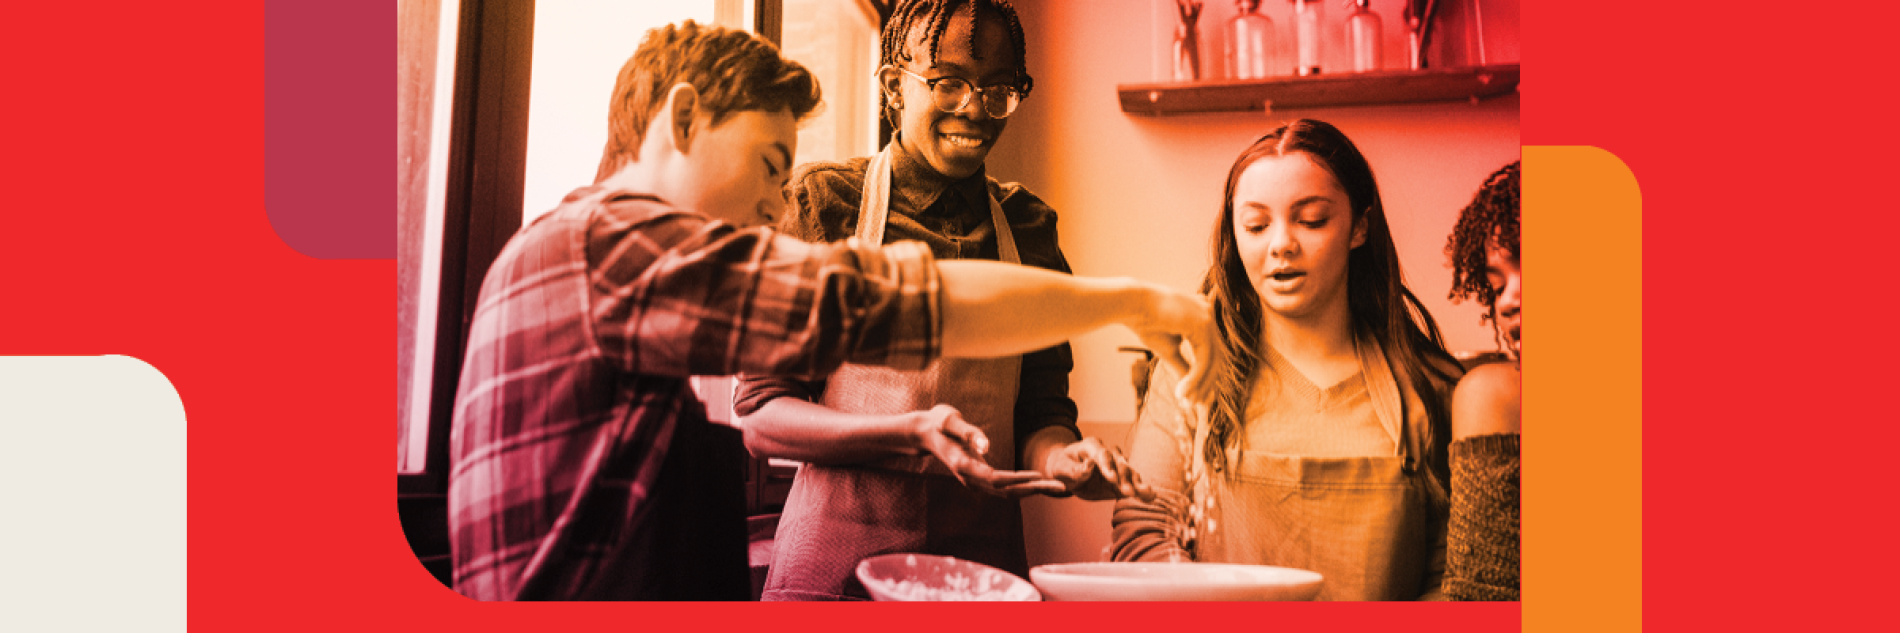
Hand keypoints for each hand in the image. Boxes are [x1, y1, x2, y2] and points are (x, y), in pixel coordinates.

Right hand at [913, 405, 1065, 497]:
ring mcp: (975, 480)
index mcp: (964, 467)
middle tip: (1061, 488)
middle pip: (1006, 491)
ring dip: (1032, 491)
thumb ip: (967, 432)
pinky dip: (1023, 487)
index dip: (1019, 480)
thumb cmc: (938, 422)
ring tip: (1057, 488)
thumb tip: (985, 445)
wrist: (925, 432)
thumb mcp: (949, 420)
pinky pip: (1004, 487)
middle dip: (1034, 490)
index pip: (996, 479)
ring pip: (1007, 492)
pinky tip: (1039, 485)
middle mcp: (970, 479)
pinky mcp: (980, 477)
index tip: (1040, 477)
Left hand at [1041, 438, 1156, 501]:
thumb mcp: (1061, 469)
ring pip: (1129, 472)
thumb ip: (1074, 470)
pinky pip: (1132, 483)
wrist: (1069, 472)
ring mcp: (1116, 465)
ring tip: (1146, 493)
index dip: (1107, 465)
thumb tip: (1088, 466)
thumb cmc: (1063, 467)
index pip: (1102, 454)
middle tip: (1128, 491)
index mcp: (1091, 446)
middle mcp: (1108, 452)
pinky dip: (1141, 490)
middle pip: (1119, 462)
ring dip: (1136, 483)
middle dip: (1124, 477)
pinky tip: (1151, 497)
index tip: (1112, 478)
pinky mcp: (1121, 478)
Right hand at [1127, 284, 1224, 408]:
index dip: (1207, 377)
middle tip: (1194, 405)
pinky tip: (1182, 391)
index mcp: (1202, 318)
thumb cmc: (1146, 323)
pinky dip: (1195, 378)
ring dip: (1200, 385)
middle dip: (1207, 384)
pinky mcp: (1203, 324)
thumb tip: (1191, 390)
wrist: (1132, 305)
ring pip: (1212, 361)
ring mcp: (1208, 318)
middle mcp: (1209, 316)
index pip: (1212, 353)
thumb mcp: (1168, 350)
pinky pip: (1204, 359)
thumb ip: (1183, 366)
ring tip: (1186, 402)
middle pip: (1217, 358)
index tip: (1198, 398)